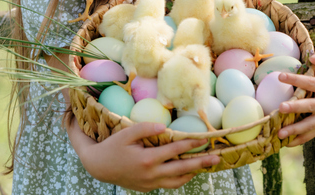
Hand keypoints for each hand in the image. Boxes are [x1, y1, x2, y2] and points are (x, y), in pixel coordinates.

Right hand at [67, 117, 219, 191]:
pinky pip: (168, 185)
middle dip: (200, 163)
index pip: (174, 151)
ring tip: (204, 166)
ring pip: (177, 182)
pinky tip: (184, 172)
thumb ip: (145, 128)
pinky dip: (179, 179)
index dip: (190, 145)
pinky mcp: (147, 188)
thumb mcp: (126, 133)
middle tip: (216, 158)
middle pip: (182, 169)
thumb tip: (165, 127)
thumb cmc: (112, 146)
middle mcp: (151, 174)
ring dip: (192, 173)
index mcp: (147, 159)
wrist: (98, 167)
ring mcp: (150, 184)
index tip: (204, 140)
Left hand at [276, 49, 314, 146]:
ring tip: (279, 133)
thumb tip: (313, 57)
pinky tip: (286, 143)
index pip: (312, 83)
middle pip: (311, 106)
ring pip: (311, 125)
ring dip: (295, 129)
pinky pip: (311, 135)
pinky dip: (299, 139)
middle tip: (280, 107)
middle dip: (296, 107)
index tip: (279, 76)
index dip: (296, 79)